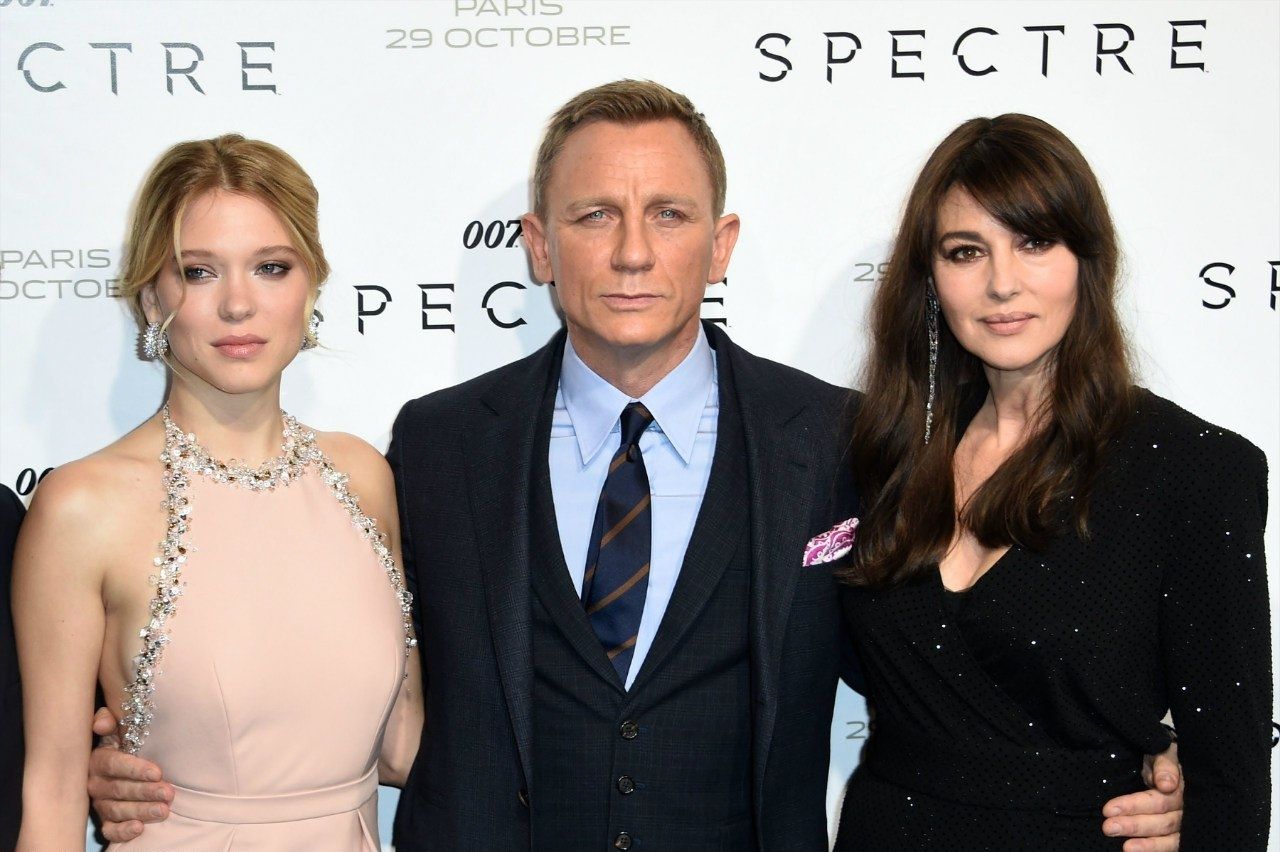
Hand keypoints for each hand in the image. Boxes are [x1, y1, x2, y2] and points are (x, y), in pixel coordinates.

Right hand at [87, 707, 173, 842]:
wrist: (124, 763)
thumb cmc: (126, 742)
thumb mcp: (118, 727)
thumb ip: (108, 720)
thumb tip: (103, 723)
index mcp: (98, 759)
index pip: (113, 764)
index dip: (135, 769)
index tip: (158, 772)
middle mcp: (95, 783)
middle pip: (118, 789)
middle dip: (145, 792)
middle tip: (168, 793)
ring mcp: (99, 803)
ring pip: (117, 810)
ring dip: (141, 811)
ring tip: (163, 811)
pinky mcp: (105, 820)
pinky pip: (110, 830)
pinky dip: (123, 831)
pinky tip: (139, 829)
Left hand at [1101, 743, 1183, 850]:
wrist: (1164, 764)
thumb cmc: (1160, 758)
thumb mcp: (1161, 752)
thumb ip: (1164, 764)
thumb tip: (1167, 784)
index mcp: (1181, 789)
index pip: (1159, 801)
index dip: (1135, 805)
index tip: (1108, 809)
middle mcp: (1185, 810)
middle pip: (1163, 822)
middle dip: (1134, 826)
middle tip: (1107, 827)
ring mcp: (1182, 824)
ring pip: (1167, 838)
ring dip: (1146, 845)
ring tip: (1125, 848)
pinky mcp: (1175, 834)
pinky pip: (1169, 845)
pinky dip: (1153, 849)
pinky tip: (1133, 850)